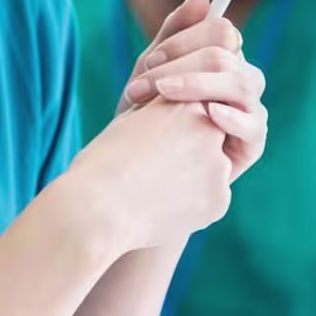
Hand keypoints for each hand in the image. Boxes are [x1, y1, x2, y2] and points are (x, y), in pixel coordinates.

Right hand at [69, 97, 232, 252]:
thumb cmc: (100, 165)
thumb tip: (173, 115)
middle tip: (151, 173)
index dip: (168, 135)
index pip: (191, 116)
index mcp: (185, 104)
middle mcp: (209, 130)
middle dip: (187, 157)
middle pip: (206, 143)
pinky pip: (209, 202)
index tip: (147, 150)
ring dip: (190, 182)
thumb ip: (160, 115)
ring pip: (210, 174)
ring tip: (153, 192)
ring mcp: (219, 167)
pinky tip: (162, 210)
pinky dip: (190, 207)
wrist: (95, 210)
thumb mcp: (129, 123)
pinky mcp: (220, 201)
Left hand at [118, 0, 268, 181]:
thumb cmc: (144, 115)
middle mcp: (240, 81)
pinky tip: (208, 113)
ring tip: (166, 94)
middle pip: (229, 56)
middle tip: (144, 86)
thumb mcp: (150, 72)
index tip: (151, 61)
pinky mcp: (251, 144)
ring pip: (243, 83)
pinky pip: (254, 125)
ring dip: (200, 84)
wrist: (134, 165)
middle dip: (183, 65)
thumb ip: (173, 34)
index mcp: (221, 59)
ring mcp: (249, 111)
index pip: (222, 32)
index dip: (186, 41)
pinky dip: (232, 117)